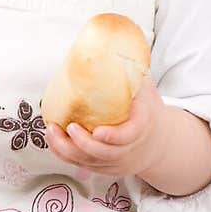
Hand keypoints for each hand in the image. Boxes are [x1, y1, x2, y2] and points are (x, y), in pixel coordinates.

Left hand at [44, 73, 166, 178]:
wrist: (159, 143)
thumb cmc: (147, 110)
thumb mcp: (145, 88)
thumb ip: (131, 71)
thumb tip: (111, 43)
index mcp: (141, 127)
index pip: (128, 136)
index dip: (113, 136)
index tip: (97, 131)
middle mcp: (129, 148)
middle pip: (104, 154)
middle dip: (83, 144)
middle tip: (68, 127)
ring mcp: (116, 161)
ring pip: (90, 162)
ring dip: (67, 150)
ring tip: (51, 131)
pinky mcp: (105, 168)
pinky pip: (83, 165)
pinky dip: (66, 155)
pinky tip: (53, 140)